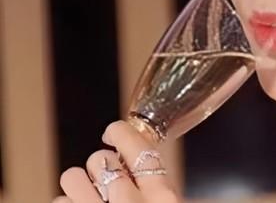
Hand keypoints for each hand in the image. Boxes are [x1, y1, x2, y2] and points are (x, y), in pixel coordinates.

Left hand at [52, 120, 179, 202]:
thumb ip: (161, 189)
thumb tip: (149, 172)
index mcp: (164, 197)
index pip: (139, 148)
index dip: (121, 133)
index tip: (113, 131)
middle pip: (102, 160)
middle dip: (99, 166)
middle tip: (105, 179)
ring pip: (73, 177)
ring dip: (77, 184)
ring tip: (86, 195)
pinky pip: (60, 200)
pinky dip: (66, 202)